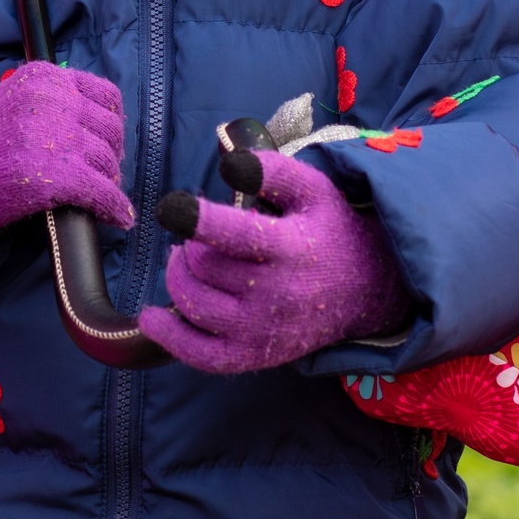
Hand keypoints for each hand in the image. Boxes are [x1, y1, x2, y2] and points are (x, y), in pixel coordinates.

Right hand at [0, 61, 134, 236]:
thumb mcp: (15, 100)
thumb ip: (53, 103)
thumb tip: (96, 128)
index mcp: (46, 78)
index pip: (105, 94)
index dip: (111, 122)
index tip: (107, 139)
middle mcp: (55, 101)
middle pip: (109, 129)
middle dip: (111, 154)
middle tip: (104, 172)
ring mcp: (56, 137)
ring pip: (107, 161)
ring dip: (109, 181)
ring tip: (102, 193)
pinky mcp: (57, 174)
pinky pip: (101, 191)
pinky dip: (114, 208)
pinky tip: (119, 218)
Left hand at [139, 150, 409, 374]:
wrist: (366, 290)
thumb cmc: (329, 230)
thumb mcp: (314, 190)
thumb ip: (274, 170)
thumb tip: (231, 161)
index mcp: (291, 247)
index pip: (236, 234)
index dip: (196, 218)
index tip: (171, 207)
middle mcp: (276, 293)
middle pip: (205, 267)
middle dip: (190, 246)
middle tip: (198, 238)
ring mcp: (263, 330)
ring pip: (195, 305)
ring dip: (178, 277)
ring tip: (186, 262)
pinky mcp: (255, 356)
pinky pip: (201, 355)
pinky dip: (170, 337)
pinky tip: (152, 318)